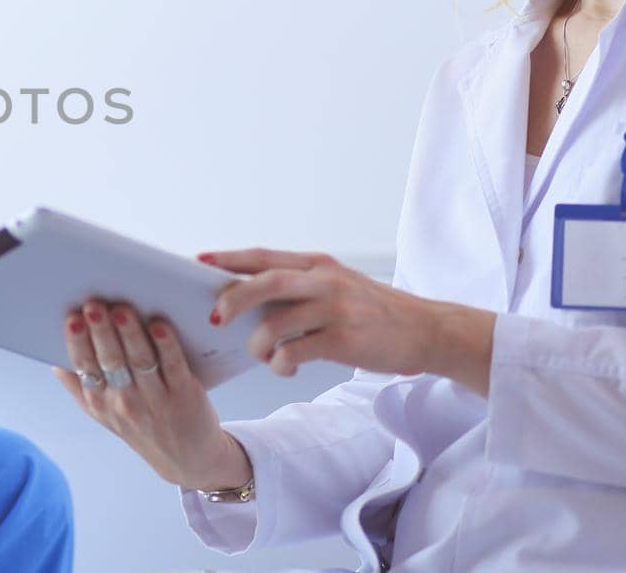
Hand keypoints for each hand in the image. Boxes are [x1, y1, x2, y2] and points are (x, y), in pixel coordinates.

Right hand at [56, 300, 251, 491]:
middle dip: (100, 331)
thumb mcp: (104, 417)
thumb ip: (79, 389)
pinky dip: (166, 345)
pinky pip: (173, 366)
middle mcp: (125, 403)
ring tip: (121, 310)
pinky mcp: (186, 395)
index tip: (72, 317)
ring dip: (130, 333)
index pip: (85, 368)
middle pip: (110, 361)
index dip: (77, 342)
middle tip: (93, 305)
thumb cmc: (143, 430)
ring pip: (139, 361)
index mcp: (101, 403)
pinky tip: (159, 326)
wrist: (188, 460)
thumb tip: (54, 363)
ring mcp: (156, 400)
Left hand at [204, 248, 494, 393]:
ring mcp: (336, 309)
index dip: (229, 259)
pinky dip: (281, 363)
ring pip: (277, 322)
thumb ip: (299, 287)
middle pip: (267, 282)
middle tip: (214, 318)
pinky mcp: (346, 339)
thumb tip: (246, 298)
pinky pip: (297, 352)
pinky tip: (284, 368)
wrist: (427, 331)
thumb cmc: (373, 312)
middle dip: (233, 299)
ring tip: (261, 354)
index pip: (264, 257)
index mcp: (318, 264)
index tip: (197, 262)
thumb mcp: (337, 285)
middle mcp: (325, 281)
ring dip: (259, 344)